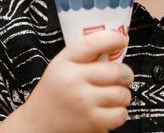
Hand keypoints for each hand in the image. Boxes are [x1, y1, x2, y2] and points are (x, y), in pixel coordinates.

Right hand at [17, 30, 132, 132]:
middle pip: (116, 71)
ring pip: (122, 94)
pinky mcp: (91, 121)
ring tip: (113, 96)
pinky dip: (119, 113)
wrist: (37, 124)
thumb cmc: (54, 92)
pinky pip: (120, 114)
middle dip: (125, 74)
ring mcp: (83, 101)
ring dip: (123, 95)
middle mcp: (73, 80)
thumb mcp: (61, 66)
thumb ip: (85, 56)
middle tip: (123, 77)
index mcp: (64, 62)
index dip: (113, 39)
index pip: (93, 43)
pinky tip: (110, 111)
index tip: (121, 40)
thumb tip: (117, 44)